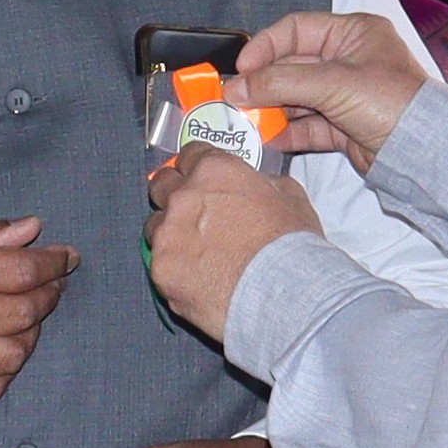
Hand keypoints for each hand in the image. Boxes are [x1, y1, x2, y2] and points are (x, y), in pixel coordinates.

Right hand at [0, 210, 72, 400]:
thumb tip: (32, 230)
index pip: (16, 269)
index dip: (51, 262)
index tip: (66, 255)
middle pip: (22, 312)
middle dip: (50, 293)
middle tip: (54, 281)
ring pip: (12, 354)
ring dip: (33, 333)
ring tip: (28, 314)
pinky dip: (8, 369)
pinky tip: (4, 346)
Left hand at [147, 147, 324, 343]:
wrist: (282, 293)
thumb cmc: (292, 245)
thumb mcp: (292, 198)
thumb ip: (266, 184)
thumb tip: (259, 186)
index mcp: (215, 171)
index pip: (191, 154)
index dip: (198, 167)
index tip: (203, 181)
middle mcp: (183, 196)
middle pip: (162, 185)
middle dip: (174, 195)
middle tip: (192, 215)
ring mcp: (167, 234)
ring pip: (155, 226)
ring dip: (170, 234)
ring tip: (195, 255)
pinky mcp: (159, 270)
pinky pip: (159, 264)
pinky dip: (174, 270)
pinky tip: (196, 281)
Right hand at [227, 10, 432, 163]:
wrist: (423, 151)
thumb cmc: (392, 102)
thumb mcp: (333, 83)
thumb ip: (281, 82)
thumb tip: (237, 87)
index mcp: (353, 33)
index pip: (295, 29)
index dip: (265, 46)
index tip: (242, 68)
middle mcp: (348, 59)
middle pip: (292, 65)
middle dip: (264, 83)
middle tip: (235, 98)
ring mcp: (345, 94)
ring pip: (296, 97)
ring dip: (272, 109)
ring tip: (246, 120)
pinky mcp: (343, 126)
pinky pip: (307, 125)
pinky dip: (288, 131)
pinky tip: (270, 138)